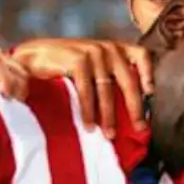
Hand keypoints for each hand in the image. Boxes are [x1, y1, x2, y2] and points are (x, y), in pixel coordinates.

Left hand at [0, 40, 29, 102]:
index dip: (4, 76)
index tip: (7, 95)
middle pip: (4, 58)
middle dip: (15, 79)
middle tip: (17, 101)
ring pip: (8, 61)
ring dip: (18, 78)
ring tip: (19, 99)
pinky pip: (5, 67)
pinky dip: (14, 78)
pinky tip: (15, 93)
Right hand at [10, 38, 150, 137]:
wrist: (33, 57)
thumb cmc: (65, 66)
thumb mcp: (92, 65)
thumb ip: (109, 76)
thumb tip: (129, 110)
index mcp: (114, 48)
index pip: (141, 55)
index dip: (148, 74)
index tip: (151, 94)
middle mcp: (107, 48)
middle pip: (129, 81)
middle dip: (135, 108)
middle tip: (139, 129)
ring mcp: (93, 53)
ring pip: (107, 91)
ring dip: (108, 116)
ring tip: (109, 134)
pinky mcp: (79, 61)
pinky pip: (88, 91)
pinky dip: (89, 111)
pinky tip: (89, 125)